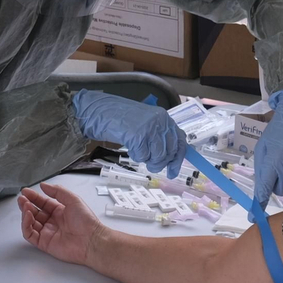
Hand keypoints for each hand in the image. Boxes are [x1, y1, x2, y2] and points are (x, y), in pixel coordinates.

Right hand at [19, 183, 103, 265]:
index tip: (25, 191)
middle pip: (34, 212)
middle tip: (22, 198)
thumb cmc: (86, 221)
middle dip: (26, 204)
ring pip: (30, 223)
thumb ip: (57, 191)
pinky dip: (26, 225)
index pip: (42, 203)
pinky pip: (30, 234)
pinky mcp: (44, 243)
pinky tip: (28, 216)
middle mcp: (52, 222)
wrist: (91, 240)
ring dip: (25, 213)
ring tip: (25, 205)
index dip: (33, 197)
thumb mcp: (73, 199)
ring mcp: (47, 233)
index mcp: (59, 211)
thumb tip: (43, 186)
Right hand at [71, 90, 186, 176]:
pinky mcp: (137, 135)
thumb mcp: (147, 123)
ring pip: (158, 156)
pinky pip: (142, 156)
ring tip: (139, 154)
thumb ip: (160, 135)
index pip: (180, 141)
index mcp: (164, 117)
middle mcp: (160, 121)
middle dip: (160, 163)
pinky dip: (136, 156)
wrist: (101, 111)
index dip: (177, 159)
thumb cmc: (122, 119)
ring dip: (148, 160)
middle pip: (169, 152)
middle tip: (151, 165)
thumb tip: (172, 158)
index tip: (173, 171)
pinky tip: (130, 148)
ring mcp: (149, 128)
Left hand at [253, 89, 282, 203]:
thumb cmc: (278, 130)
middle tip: (277, 167)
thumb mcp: (263, 147)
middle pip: (281, 189)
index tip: (254, 216)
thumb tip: (262, 189)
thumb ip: (262, 169)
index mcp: (273, 161)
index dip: (259, 203)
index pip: (265, 188)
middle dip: (277, 183)